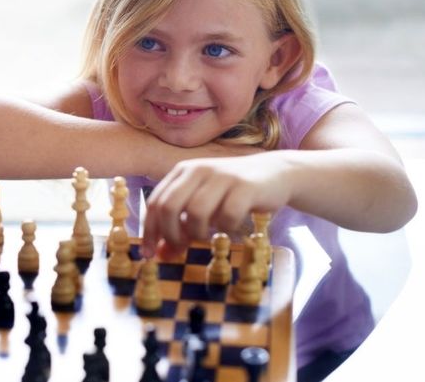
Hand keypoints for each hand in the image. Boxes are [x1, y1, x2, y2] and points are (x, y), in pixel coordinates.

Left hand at [141, 152, 291, 256]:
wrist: (275, 174)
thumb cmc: (232, 194)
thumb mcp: (203, 207)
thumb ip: (180, 228)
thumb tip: (159, 255)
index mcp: (182, 172)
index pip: (154, 203)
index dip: (149, 231)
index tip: (149, 254)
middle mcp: (198, 169)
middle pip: (168, 207)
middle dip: (170, 234)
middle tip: (182, 246)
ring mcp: (222, 176)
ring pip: (195, 212)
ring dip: (198, 232)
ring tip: (208, 234)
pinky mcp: (245, 186)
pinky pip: (227, 216)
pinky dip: (225, 228)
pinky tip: (231, 227)